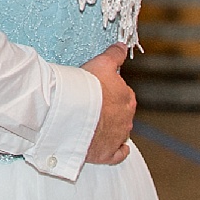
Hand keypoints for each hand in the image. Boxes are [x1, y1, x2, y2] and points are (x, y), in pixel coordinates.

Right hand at [80, 44, 134, 165]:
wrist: (72, 114)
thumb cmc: (86, 87)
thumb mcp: (101, 63)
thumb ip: (114, 55)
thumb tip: (123, 45)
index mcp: (127, 98)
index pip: (124, 94)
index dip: (112, 92)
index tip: (100, 91)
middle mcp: (127, 119)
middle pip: (122, 114)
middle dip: (111, 111)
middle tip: (95, 106)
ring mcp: (118, 137)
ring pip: (119, 132)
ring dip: (111, 128)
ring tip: (96, 124)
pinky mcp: (108, 153)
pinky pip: (118, 154)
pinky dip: (118, 151)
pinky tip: (117, 149)